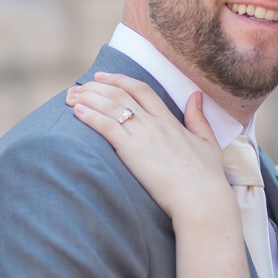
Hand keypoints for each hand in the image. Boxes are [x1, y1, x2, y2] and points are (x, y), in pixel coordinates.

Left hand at [65, 74, 228, 224]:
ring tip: (70, 97)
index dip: (120, 80)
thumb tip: (195, 96)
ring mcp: (143, 136)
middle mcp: (154, 124)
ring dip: (87, 98)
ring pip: (111, 106)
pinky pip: (107, 127)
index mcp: (170, 121)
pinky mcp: (132, 151)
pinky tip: (77, 112)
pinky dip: (90, 116)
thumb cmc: (207, 179)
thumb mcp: (207, 143)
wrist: (201, 200)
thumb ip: (199, 119)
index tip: (102, 77)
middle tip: (78, 87)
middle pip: (121, 93)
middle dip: (96, 87)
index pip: (141, 90)